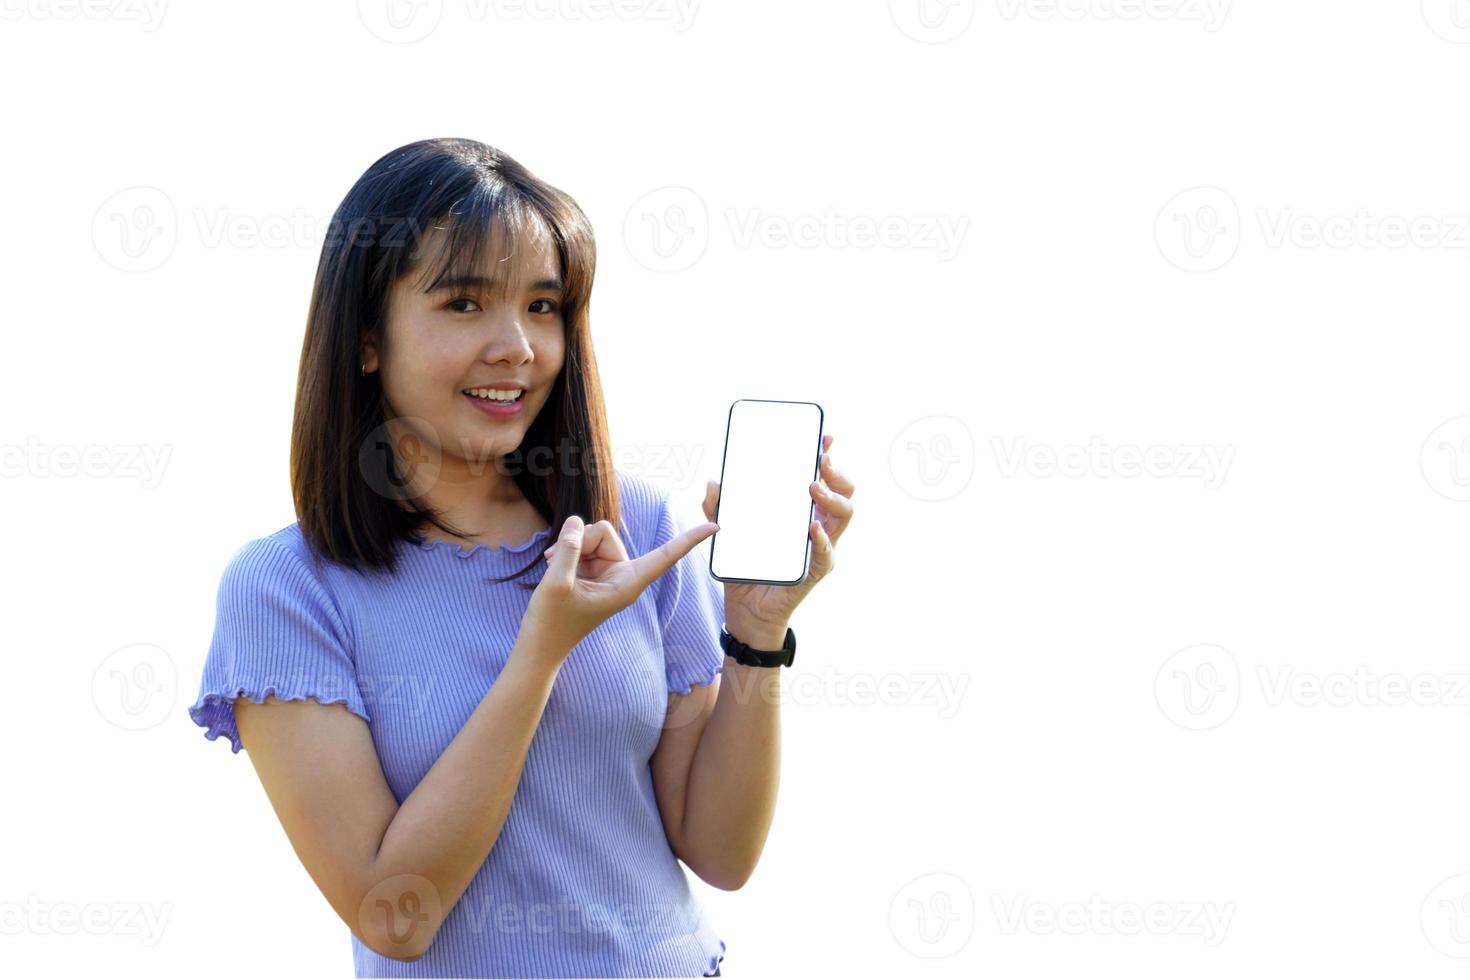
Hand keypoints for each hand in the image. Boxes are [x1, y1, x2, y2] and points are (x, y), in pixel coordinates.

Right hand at [526, 513, 718, 657]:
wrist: (537, 647)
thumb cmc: (550, 624)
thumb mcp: (556, 583)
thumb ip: (569, 548)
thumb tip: (578, 521)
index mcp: (627, 585)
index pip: (665, 557)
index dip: (689, 541)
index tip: (717, 527)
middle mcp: (621, 575)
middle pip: (604, 532)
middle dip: (580, 540)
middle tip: (558, 561)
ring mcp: (607, 571)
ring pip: (590, 534)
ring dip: (568, 546)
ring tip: (554, 567)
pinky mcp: (592, 569)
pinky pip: (581, 543)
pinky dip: (564, 550)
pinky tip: (552, 565)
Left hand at [705, 433, 854, 635]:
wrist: (746, 610)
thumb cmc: (745, 567)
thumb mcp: (726, 533)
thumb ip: (717, 508)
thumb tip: (713, 483)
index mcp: (803, 512)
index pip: (825, 479)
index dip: (828, 457)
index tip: (825, 438)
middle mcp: (818, 526)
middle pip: (844, 492)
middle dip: (836, 473)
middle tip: (820, 462)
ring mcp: (821, 548)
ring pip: (844, 515)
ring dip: (831, 498)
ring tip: (813, 488)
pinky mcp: (815, 571)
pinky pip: (825, 554)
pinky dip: (821, 539)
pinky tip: (812, 528)